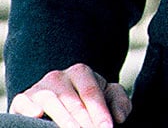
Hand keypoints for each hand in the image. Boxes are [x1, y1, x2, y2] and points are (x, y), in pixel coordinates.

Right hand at [9, 63, 130, 126]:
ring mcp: (39, 88)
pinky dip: (29, 109)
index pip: (91, 93)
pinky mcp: (22, 100)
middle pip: (72, 101)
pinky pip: (24, 102)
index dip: (100, 112)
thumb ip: (118, 102)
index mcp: (81, 72)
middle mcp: (58, 77)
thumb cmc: (87, 101)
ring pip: (51, 102)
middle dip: (84, 120)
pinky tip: (37, 116)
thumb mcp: (106, 98)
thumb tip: (119, 117)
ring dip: (64, 120)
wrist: (58, 102)